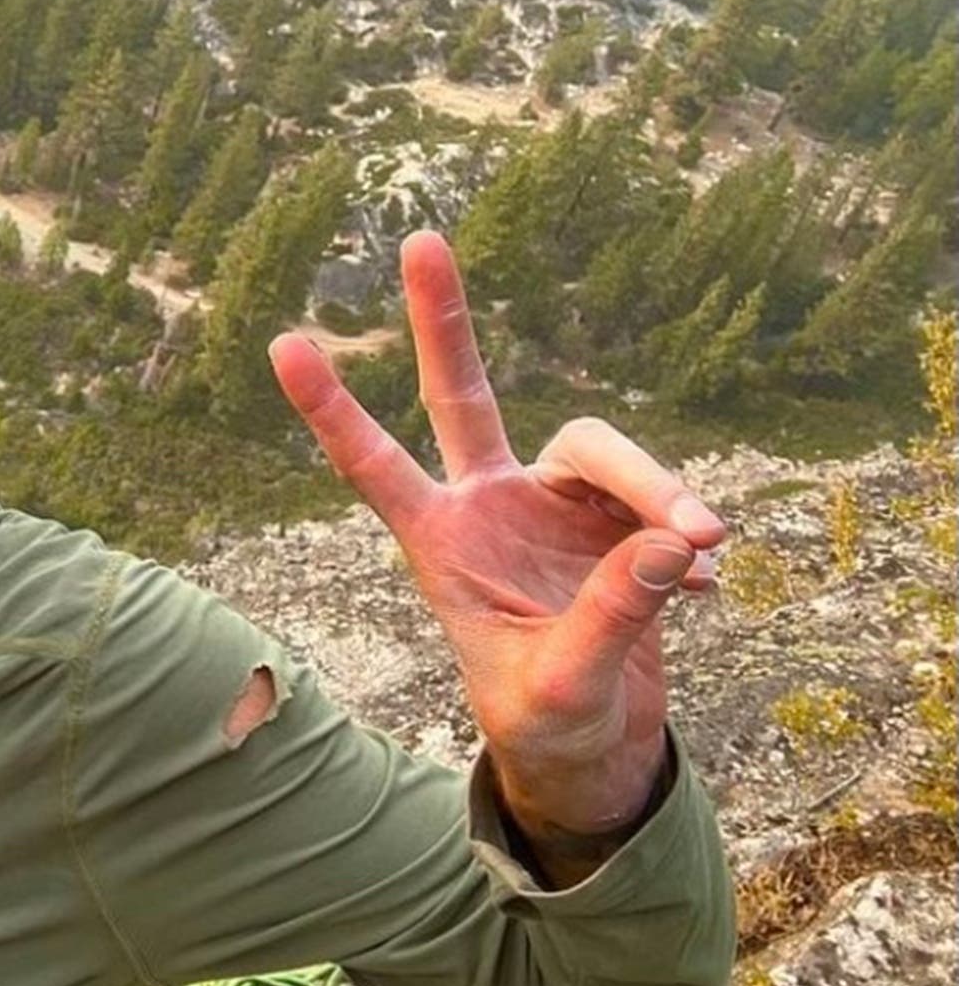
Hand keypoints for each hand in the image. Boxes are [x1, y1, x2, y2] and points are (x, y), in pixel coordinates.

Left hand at [269, 233, 725, 846]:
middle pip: (463, 394)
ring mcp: (551, 507)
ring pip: (602, 453)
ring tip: (704, 543)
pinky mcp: (615, 519)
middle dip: (440, 320)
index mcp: (441, 545)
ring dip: (656, 488)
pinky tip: (701, 591)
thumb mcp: (564, 685)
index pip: (374, 467)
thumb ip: (609, 616)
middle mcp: (488, 507)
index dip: (331, 410)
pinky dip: (684, 541)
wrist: (591, 747)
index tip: (282, 343)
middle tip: (419, 238)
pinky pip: (658, 502)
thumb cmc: (546, 723)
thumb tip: (668, 543)